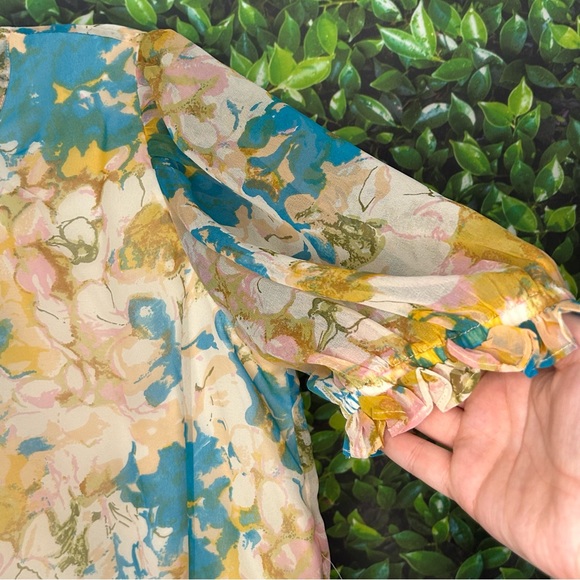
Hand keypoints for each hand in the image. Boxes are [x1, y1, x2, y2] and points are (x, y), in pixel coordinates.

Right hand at [382, 314, 579, 577]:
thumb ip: (564, 334)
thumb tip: (535, 299)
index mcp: (519, 379)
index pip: (471, 350)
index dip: (443, 334)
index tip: (412, 311)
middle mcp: (493, 408)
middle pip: (442, 381)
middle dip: (411, 363)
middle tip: (375, 341)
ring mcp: (478, 445)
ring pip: (426, 417)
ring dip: (397, 400)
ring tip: (363, 377)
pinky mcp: (467, 482)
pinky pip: (424, 462)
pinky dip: (398, 447)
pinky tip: (372, 426)